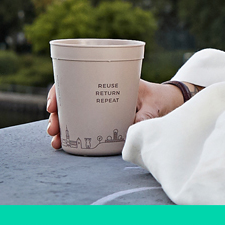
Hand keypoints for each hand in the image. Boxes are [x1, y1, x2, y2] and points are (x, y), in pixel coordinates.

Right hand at [46, 80, 190, 149]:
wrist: (171, 102)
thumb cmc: (161, 98)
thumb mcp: (154, 105)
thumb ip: (146, 116)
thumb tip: (134, 128)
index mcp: (109, 80)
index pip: (76, 81)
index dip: (59, 92)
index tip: (53, 106)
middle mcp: (101, 92)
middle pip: (70, 100)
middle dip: (56, 115)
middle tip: (53, 129)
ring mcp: (101, 106)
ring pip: (73, 114)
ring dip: (61, 126)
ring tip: (56, 141)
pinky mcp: (105, 119)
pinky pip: (84, 123)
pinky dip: (73, 133)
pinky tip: (65, 143)